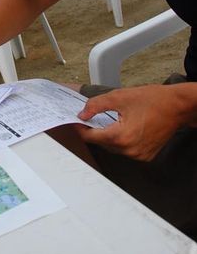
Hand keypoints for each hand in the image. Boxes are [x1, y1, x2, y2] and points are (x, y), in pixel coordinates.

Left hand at [77, 84, 191, 160]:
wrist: (177, 106)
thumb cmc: (152, 100)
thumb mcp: (119, 97)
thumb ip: (96, 105)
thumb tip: (82, 114)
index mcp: (121, 137)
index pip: (91, 136)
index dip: (81, 128)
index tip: (76, 121)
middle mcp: (129, 150)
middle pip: (102, 143)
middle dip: (95, 131)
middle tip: (91, 118)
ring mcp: (138, 155)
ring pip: (113, 148)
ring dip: (108, 136)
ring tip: (110, 122)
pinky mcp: (145, 156)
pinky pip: (125, 150)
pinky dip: (121, 141)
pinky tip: (124, 128)